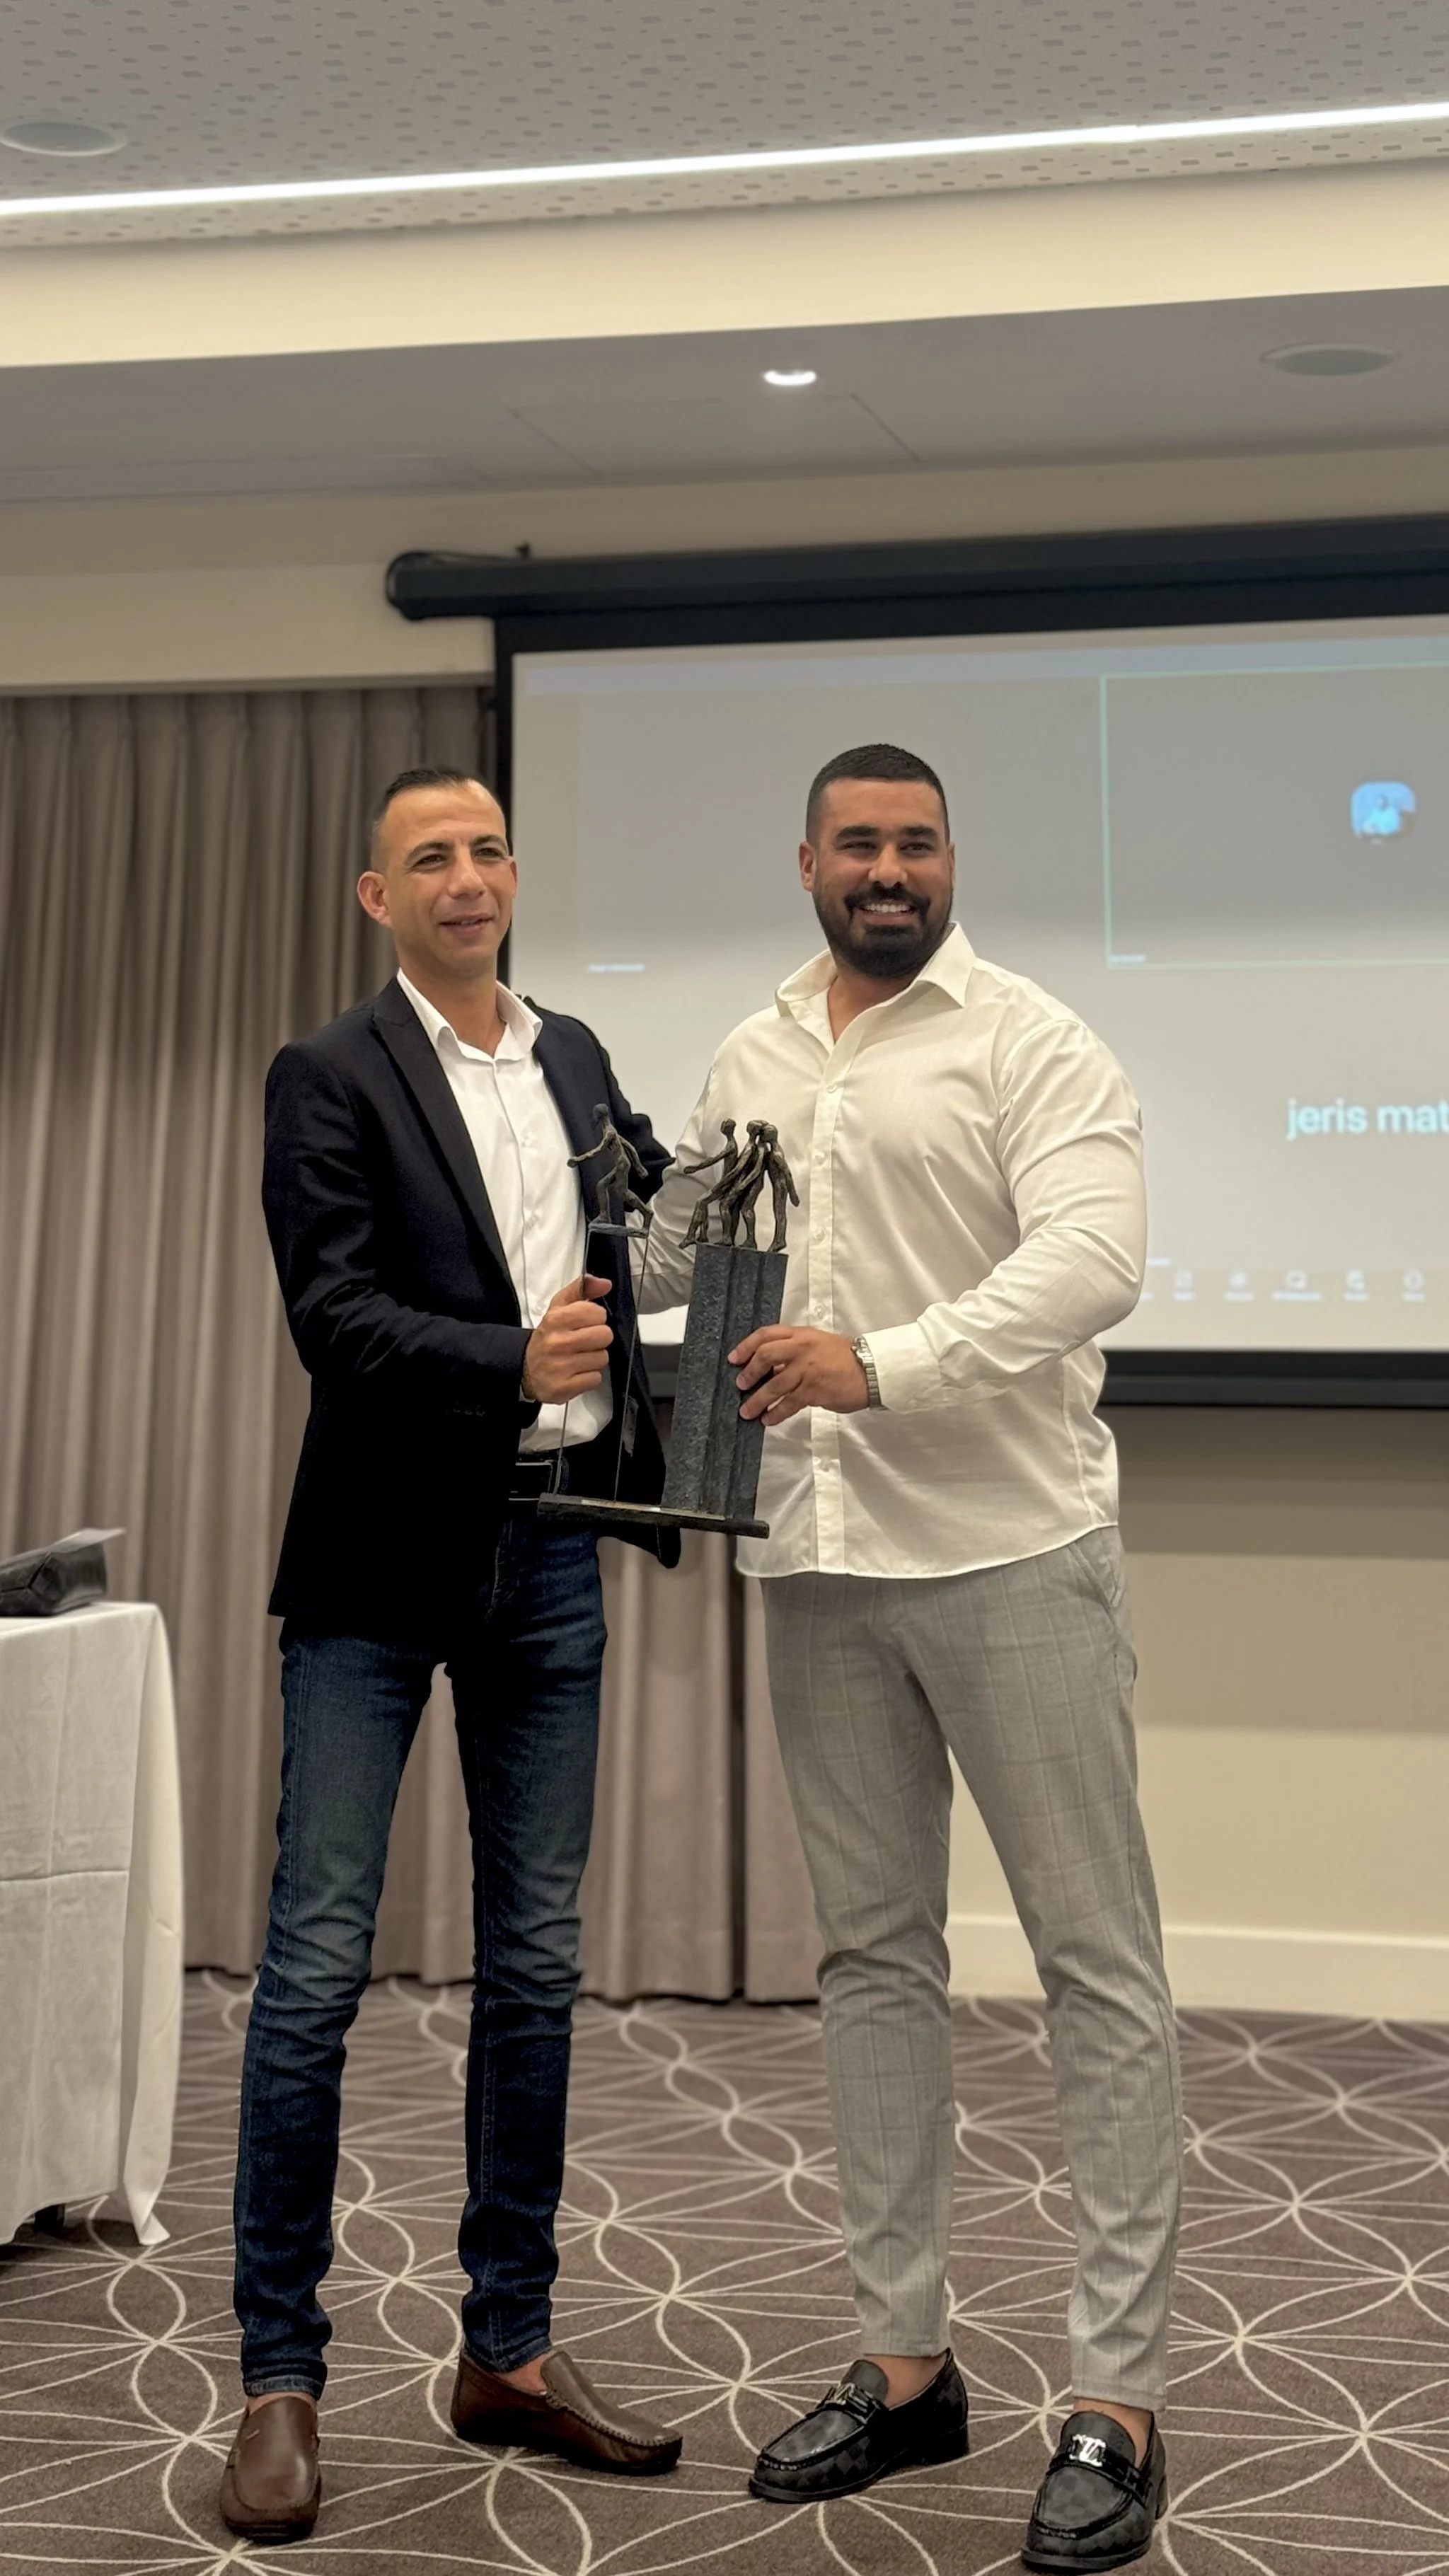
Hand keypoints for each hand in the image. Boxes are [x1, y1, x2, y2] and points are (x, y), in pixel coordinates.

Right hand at [522, 1274, 612, 1404]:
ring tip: (579, 1357)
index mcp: (556, 1319)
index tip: (584, 1323)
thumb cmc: (549, 1336)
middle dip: (597, 1339)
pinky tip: (576, 1372)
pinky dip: (589, 1377)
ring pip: (602, 1358)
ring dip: (594, 1358)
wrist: (525, 1368)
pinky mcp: (564, 1387)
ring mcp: (561, 1367)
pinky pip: (595, 1379)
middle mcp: (558, 1342)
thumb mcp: (559, 1307)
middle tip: (584, 1342)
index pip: (597, 1313)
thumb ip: (582, 1289)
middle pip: (604, 1336)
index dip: (595, 1318)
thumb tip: (605, 1283)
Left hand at [729, 1325, 868, 1426]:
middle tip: (740, 1385)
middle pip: (765, 1356)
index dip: (746, 1346)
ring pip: (774, 1385)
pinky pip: (788, 1404)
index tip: (734, 1358)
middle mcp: (802, 1349)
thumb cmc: (846, 1358)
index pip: (766, 1334)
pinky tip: (768, 1420)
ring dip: (757, 1400)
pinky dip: (775, 1413)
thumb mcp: (819, 1344)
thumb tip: (771, 1369)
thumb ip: (796, 1352)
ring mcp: (807, 1370)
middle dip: (749, 1372)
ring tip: (747, 1411)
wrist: (872, 1371)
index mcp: (802, 1334)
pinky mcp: (814, 1391)